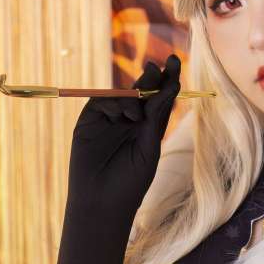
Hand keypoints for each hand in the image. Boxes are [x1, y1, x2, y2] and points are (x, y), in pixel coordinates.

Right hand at [65, 55, 180, 218]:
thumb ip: (157, 117)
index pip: (160, 97)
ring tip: (135, 116)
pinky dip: (113, 103)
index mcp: (149, 127)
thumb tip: (171, 86)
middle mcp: (130, 121)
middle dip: (153, 76)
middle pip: (143, 90)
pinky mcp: (89, 121)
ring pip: (123, 94)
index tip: (175, 61)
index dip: (168, 78)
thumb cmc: (131, 181)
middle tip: (162, 65)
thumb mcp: (150, 146)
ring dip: (133, 96)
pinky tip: (120, 117)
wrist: (103, 201)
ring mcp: (109, 120)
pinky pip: (102, 101)